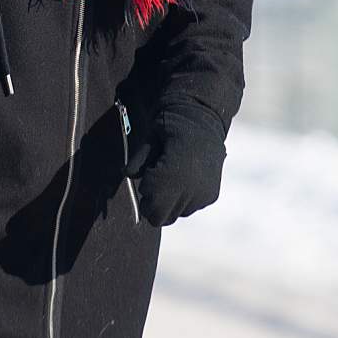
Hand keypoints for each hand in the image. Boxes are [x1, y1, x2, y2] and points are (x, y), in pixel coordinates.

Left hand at [123, 98, 227, 226]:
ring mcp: (203, 195)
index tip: (147, 178)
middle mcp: (190, 191)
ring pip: (177, 213)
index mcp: (172, 177)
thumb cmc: (169, 128)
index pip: (153, 210)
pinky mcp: (211, 195)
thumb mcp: (149, 140)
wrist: (201, 119)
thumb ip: (137, 161)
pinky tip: (185, 178)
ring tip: (172, 176)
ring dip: (170, 201)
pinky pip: (191, 206)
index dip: (146, 198)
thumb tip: (126, 174)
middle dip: (155, 203)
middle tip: (155, 181)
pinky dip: (185, 198)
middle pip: (164, 218)